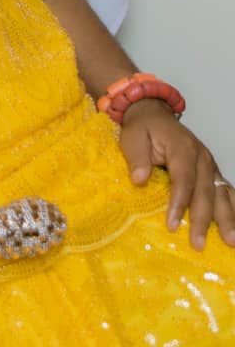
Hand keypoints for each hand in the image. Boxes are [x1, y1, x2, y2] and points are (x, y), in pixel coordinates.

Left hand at [119, 98, 234, 249]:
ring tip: (231, 242)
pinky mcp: (212, 171)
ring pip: (222, 193)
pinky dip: (233, 209)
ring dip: (227, 219)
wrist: (152, 113)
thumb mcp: (132, 137)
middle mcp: (202, 157)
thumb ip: (137, 158)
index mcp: (182, 148)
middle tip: (198, 244)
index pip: (183, 180)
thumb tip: (139, 179)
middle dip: (203, 220)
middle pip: (205, 191)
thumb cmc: (142, 128)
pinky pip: (227, 191)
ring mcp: (210, 164)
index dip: (179, 204)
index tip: (172, 225)